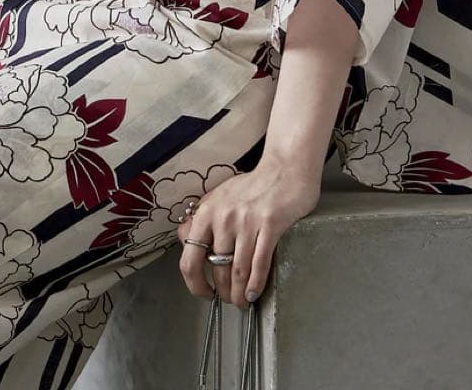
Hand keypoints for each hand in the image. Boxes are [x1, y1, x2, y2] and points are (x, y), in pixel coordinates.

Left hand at [176, 157, 320, 309]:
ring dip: (238, 293)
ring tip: (241, 302)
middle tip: (228, 300)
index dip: (194, 282)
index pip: (190, 257)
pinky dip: (256, 284)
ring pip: (238, 270)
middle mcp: (223, 218)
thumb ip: (203, 217)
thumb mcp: (220, 196)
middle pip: (216, 269)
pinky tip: (254, 293)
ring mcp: (247, 222)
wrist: (285, 169)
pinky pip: (259, 263)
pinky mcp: (270, 225)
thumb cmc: (253, 185)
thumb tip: (186, 239)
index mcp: (207, 212)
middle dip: (222, 292)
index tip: (203, 291)